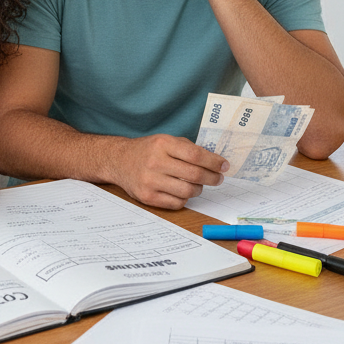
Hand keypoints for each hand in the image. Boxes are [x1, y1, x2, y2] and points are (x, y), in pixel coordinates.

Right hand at [110, 135, 227, 209]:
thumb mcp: (166, 140)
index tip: (224, 166)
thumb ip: (188, 149)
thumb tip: (215, 161)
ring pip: (188, 191)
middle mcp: (155, 162)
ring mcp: (150, 181)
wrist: (119, 161)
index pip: (196, 155)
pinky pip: (176, 202)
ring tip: (198, 185)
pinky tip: (182, 191)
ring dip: (199, 189)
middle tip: (218, 178)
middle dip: (212, 178)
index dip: (214, 162)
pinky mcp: (147, 197)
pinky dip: (184, 198)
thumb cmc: (148, 150)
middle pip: (194, 174)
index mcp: (163, 144)